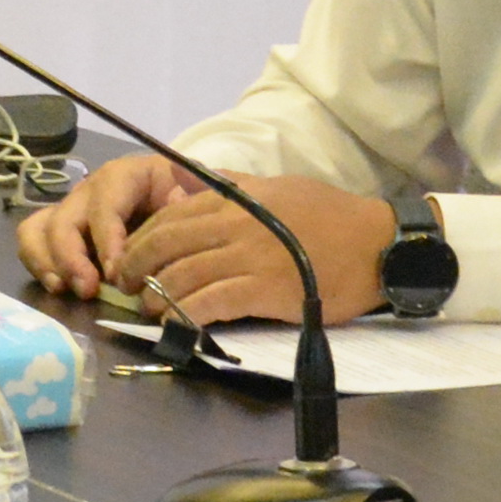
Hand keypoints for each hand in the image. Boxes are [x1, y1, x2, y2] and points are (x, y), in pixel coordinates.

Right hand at [16, 152, 194, 299]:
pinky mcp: (61, 233)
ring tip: (65, 289)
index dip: (106, 240)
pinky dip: (38, 263)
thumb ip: (194, 194)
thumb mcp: (202, 192)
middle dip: (71, 256)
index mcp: (126, 175)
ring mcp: (72, 211)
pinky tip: (58, 287)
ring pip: (38, 227)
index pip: (106, 204)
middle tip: (88, 290)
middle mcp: (91, 190)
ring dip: (47, 260)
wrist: (189, 210)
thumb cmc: (192, 201)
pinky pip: (32, 240)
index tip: (116, 275)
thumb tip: (179, 198)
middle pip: (65, 217)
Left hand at [120, 172, 395, 327]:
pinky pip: (212, 301)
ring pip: (184, 274)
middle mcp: (237, 223)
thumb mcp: (277, 188)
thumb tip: (188, 177)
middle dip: (137, 266)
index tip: (128, 256)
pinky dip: (187, 313)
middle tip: (124, 286)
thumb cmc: (330, 216)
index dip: (142, 238)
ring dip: (158, 295)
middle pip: (168, 243)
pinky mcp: (266, 289)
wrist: (376, 244)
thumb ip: (232, 186)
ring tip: (148, 309)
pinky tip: (176, 324)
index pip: (172, 215)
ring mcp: (250, 256)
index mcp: (237, 198)